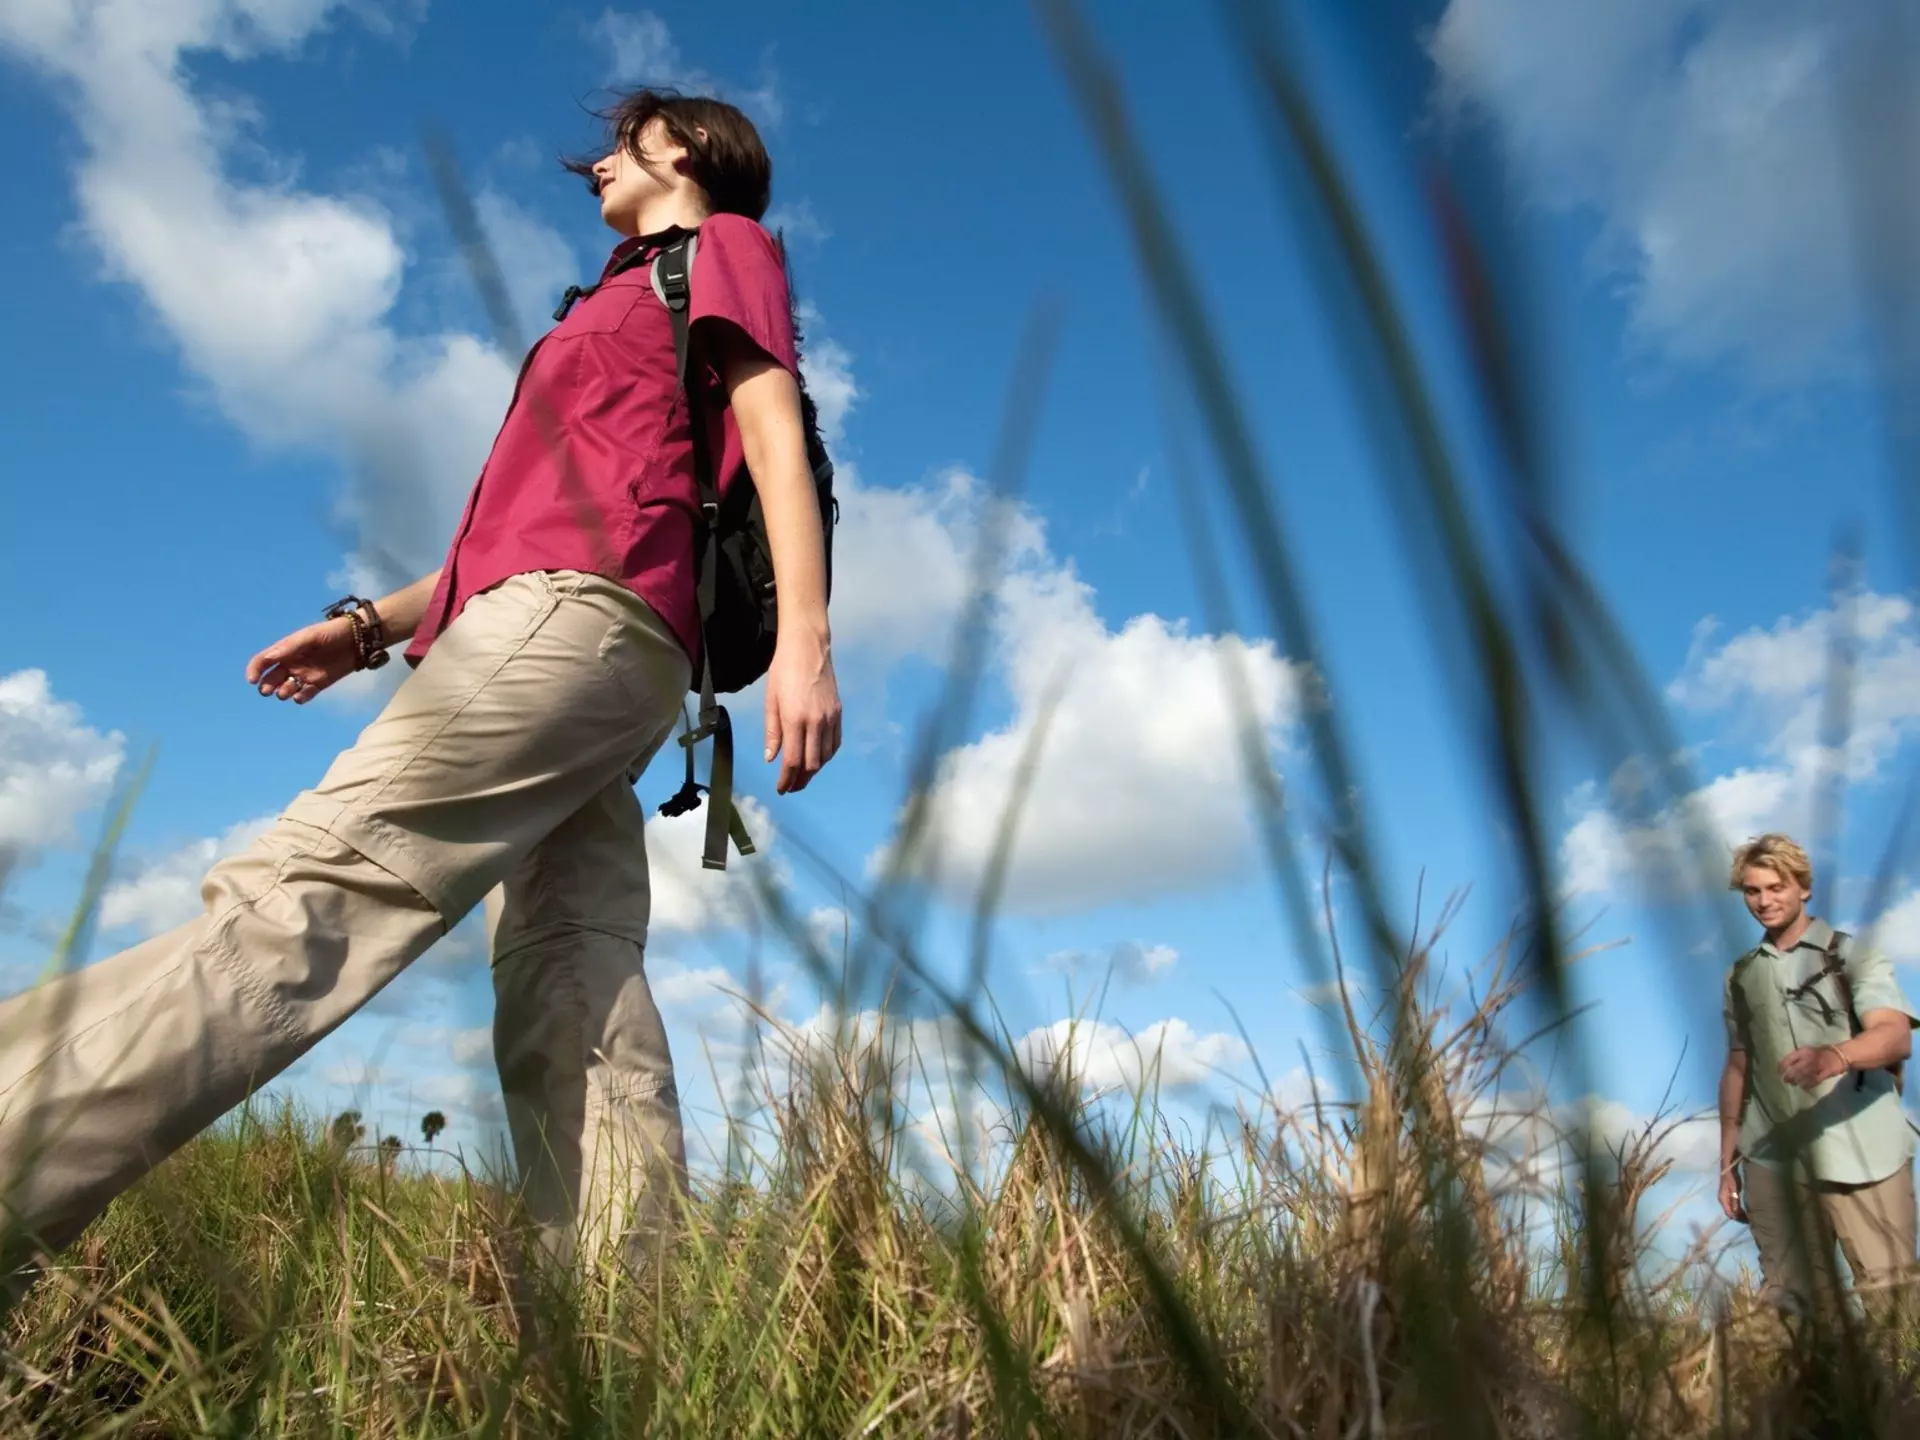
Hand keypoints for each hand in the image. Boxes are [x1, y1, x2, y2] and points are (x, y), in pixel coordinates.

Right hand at [246, 618, 358, 703]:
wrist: (359, 639)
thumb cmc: (332, 633)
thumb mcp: (311, 637)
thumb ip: (290, 647)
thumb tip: (269, 657)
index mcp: (286, 650)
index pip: (263, 661)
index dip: (254, 670)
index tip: (252, 680)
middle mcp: (292, 663)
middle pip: (271, 678)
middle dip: (266, 686)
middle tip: (268, 691)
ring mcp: (304, 674)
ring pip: (286, 688)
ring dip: (282, 692)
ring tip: (286, 692)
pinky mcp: (319, 684)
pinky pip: (304, 694)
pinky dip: (300, 698)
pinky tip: (300, 697)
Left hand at [764, 632, 840, 793]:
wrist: (808, 648)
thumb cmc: (783, 670)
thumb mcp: (771, 700)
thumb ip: (772, 732)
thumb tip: (772, 758)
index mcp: (795, 720)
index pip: (793, 761)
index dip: (786, 780)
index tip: (781, 788)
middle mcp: (816, 722)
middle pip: (811, 764)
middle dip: (800, 781)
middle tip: (790, 786)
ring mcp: (830, 718)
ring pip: (825, 757)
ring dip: (813, 770)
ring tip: (802, 775)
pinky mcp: (838, 713)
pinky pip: (835, 743)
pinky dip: (826, 756)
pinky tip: (817, 758)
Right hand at [1718, 1164, 1744, 1222]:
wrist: (1728, 1169)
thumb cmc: (1732, 1179)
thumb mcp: (1734, 1190)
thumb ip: (1735, 1201)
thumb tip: (1736, 1213)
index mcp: (1723, 1200)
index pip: (1729, 1213)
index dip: (1737, 1218)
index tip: (1747, 1221)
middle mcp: (1722, 1201)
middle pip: (1729, 1213)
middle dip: (1738, 1217)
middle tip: (1749, 1220)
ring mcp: (1724, 1198)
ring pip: (1731, 1210)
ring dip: (1738, 1214)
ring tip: (1748, 1216)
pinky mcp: (1727, 1196)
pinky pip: (1732, 1206)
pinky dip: (1737, 1209)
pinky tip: (1743, 1209)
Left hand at [1778, 1044, 1847, 1091]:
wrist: (1839, 1054)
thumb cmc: (1820, 1053)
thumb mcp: (1807, 1051)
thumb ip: (1797, 1058)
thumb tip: (1785, 1066)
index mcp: (1803, 1051)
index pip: (1788, 1059)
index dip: (1782, 1067)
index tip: (1779, 1073)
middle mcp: (1809, 1058)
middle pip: (1796, 1069)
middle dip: (1789, 1076)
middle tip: (1786, 1081)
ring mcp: (1818, 1065)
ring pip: (1804, 1075)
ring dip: (1797, 1081)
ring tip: (1794, 1084)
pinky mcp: (1826, 1072)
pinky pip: (1815, 1080)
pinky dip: (1808, 1084)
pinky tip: (1804, 1087)